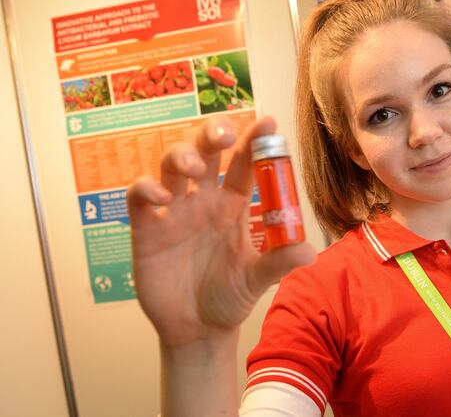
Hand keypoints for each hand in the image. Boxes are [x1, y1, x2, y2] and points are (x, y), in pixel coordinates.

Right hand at [128, 116, 315, 347]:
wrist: (198, 329)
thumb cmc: (230, 296)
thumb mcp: (258, 279)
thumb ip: (279, 261)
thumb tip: (310, 251)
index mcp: (234, 204)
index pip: (243, 164)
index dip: (254, 141)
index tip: (268, 122)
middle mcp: (204, 200)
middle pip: (205, 151)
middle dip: (212, 133)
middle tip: (224, 134)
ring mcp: (174, 211)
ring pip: (171, 166)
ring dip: (181, 156)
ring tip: (195, 168)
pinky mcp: (147, 229)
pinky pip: (139, 198)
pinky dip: (146, 188)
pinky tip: (160, 196)